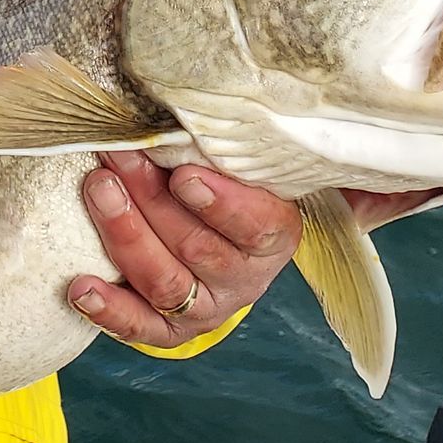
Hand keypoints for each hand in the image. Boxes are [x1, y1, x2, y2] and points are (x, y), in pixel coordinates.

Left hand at [65, 156, 438, 348]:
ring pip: (168, 284)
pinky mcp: (173, 325)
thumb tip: (365, 113)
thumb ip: (280, 134)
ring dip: (127, 238)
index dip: (220, 202)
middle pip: (200, 253)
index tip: (185, 169)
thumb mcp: (267, 155)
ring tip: (97, 189)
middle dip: (152, 203)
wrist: (233, 230)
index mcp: (278, 232)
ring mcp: (209, 304)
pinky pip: (145, 329)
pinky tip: (78, 285)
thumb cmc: (243, 174)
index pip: (257, 225)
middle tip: (115, 159)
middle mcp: (247, 277)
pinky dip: (109, 311)